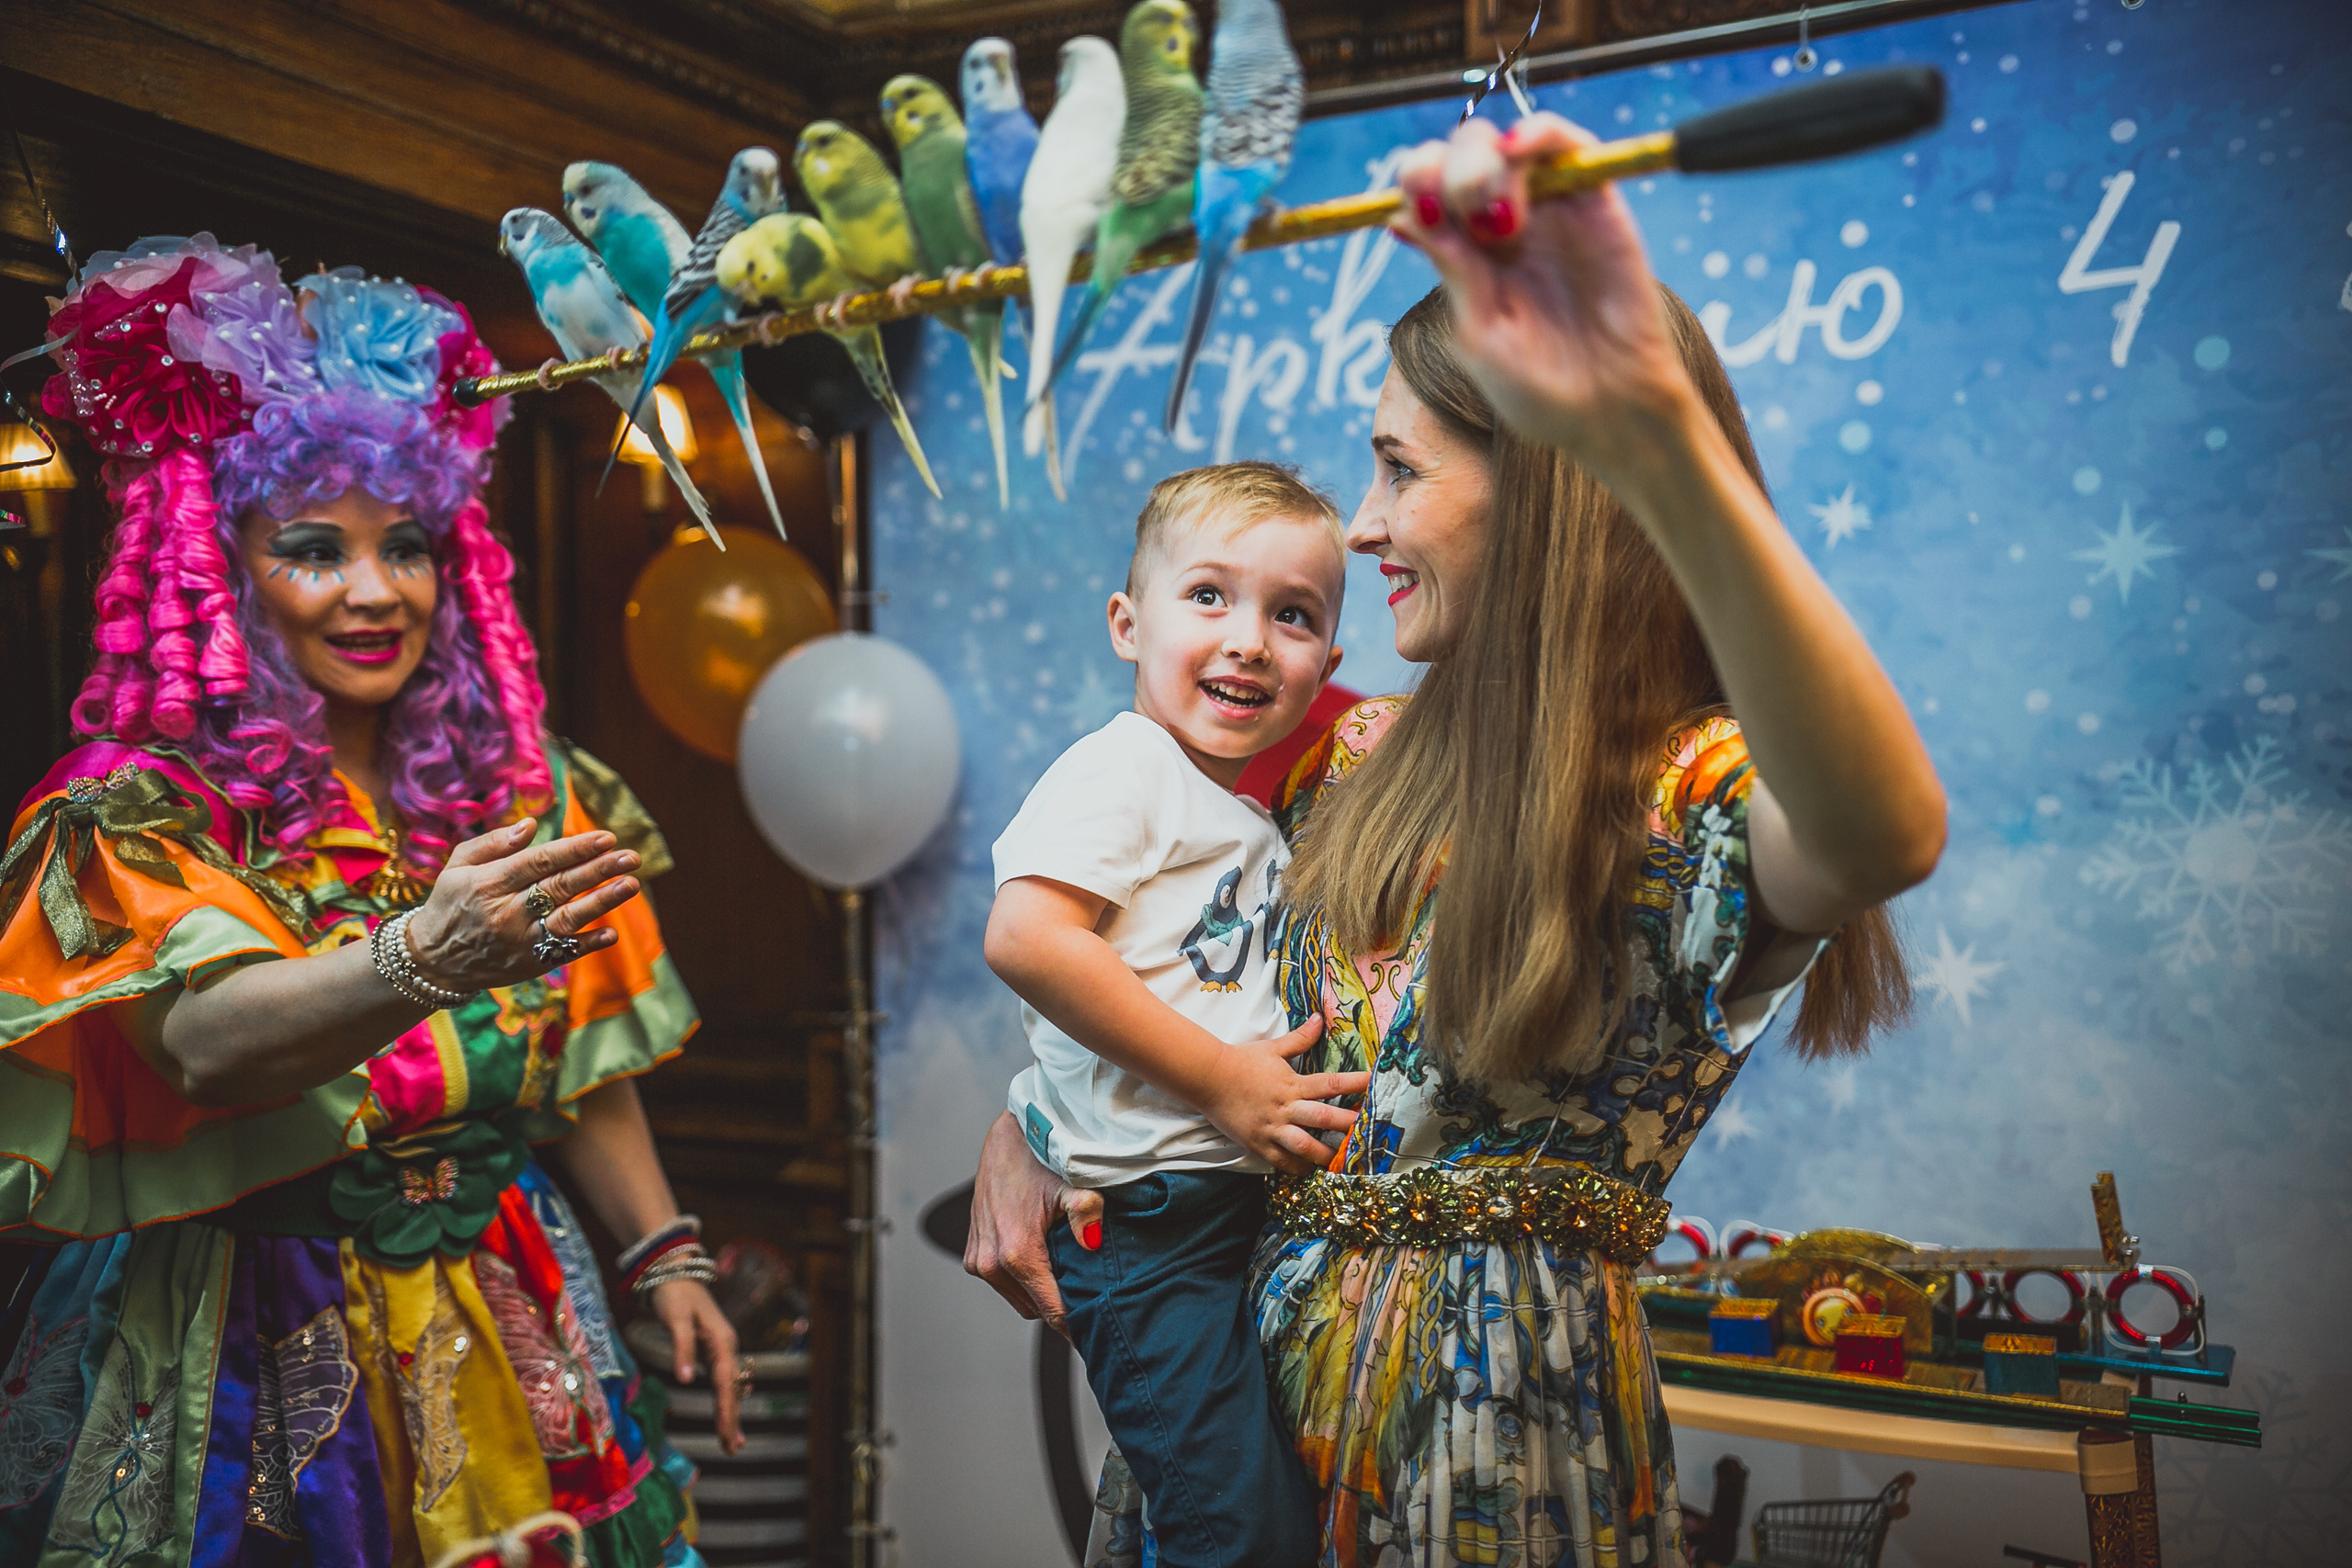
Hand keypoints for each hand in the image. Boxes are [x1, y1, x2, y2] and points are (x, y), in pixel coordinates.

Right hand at [403, 821, 642, 993]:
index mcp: (489, 882)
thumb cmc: (451, 902)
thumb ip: (492, 843)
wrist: (432, 960)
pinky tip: (612, 932)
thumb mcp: (458, 866)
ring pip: (567, 919)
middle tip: (632, 857)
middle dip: (598, 870)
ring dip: (602, 902)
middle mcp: (506, 912)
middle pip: (559, 887)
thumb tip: (530, 825)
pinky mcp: (529, 964)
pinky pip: (563, 952)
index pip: (539, 861)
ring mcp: (520, 940)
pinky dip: (588, 943)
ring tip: (631, 884)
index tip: (606, 838)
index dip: (574, 849)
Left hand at [651, 1278, 743, 1454]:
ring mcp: (722, 1348)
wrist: (675, 1271)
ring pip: (730, 1386)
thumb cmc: (675, 1294)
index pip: (725, 1383)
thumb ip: (682, 1349)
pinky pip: (723, 1380)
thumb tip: (685, 1381)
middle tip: (733, 1449)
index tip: (726, 1435)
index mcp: (722, 1341)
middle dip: (732, 1418)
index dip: (726, 1410)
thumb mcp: (676, 1319)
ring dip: (731, 1412)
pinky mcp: (713, 1349)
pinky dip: (725, 1399)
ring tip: (734, 1441)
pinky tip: (726, 1412)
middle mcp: (727, 1346)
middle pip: (732, 1388)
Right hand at [964, 1111, 1103, 1338]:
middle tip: (1086, 1294)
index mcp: (1016, 1252)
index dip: (1075, 1324)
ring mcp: (978, 1259)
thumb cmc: (1043, 1159)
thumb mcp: (1072, 1183)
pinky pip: (1001, 1282)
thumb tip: (1093, 1243)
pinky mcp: (972, 1253)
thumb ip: (1087, 1213)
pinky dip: (1021, 1278)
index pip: (1050, 1311)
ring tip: (1065, 1272)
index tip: (1094, 1331)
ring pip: (1017, 1297)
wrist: (1010, 1136)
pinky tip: (1042, 1257)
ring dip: (1038, 1291)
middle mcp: (991, 1262)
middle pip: (1034, 1308)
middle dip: (1058, 1305)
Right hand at [1197, 1015, 1365, 1176]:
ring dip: (1325, 1154)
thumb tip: (1318, 1019)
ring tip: (1342, 1161)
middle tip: (1368, 1132)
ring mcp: (1272, 1128)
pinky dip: (1296, 1167)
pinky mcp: (1258, 1143)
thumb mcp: (1272, 1048)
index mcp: (1292, 1084)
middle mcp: (1286, 1107)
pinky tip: (1308, 1169)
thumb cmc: (1241, 1061)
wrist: (1208, 1078)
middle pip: (1323, 1119)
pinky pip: (1281, 1160)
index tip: (1373, 1084)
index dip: (1354, 1083)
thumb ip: (1299, 1038)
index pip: (1330, 1084)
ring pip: (1304, 1146)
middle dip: (1348, 1126)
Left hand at [1390, 113, 1695, 484]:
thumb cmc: (1540, 389)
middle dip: (1447, 171)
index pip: (1424, 189)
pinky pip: (1566, 142)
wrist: (1610, 413)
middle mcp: (1501, 222)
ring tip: (1501, 219)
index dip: (1413, 183)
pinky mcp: (1595, 201)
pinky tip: (1521, 147)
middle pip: (1457, 155)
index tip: (1419, 213)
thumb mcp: (1481, 334)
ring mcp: (1549, 208)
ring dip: (1486, 161)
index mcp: (1464, 253)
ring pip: (1504, 142)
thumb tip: (1398, 215)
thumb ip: (1452, 271)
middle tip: (1468, 220)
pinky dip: (1539, 130)